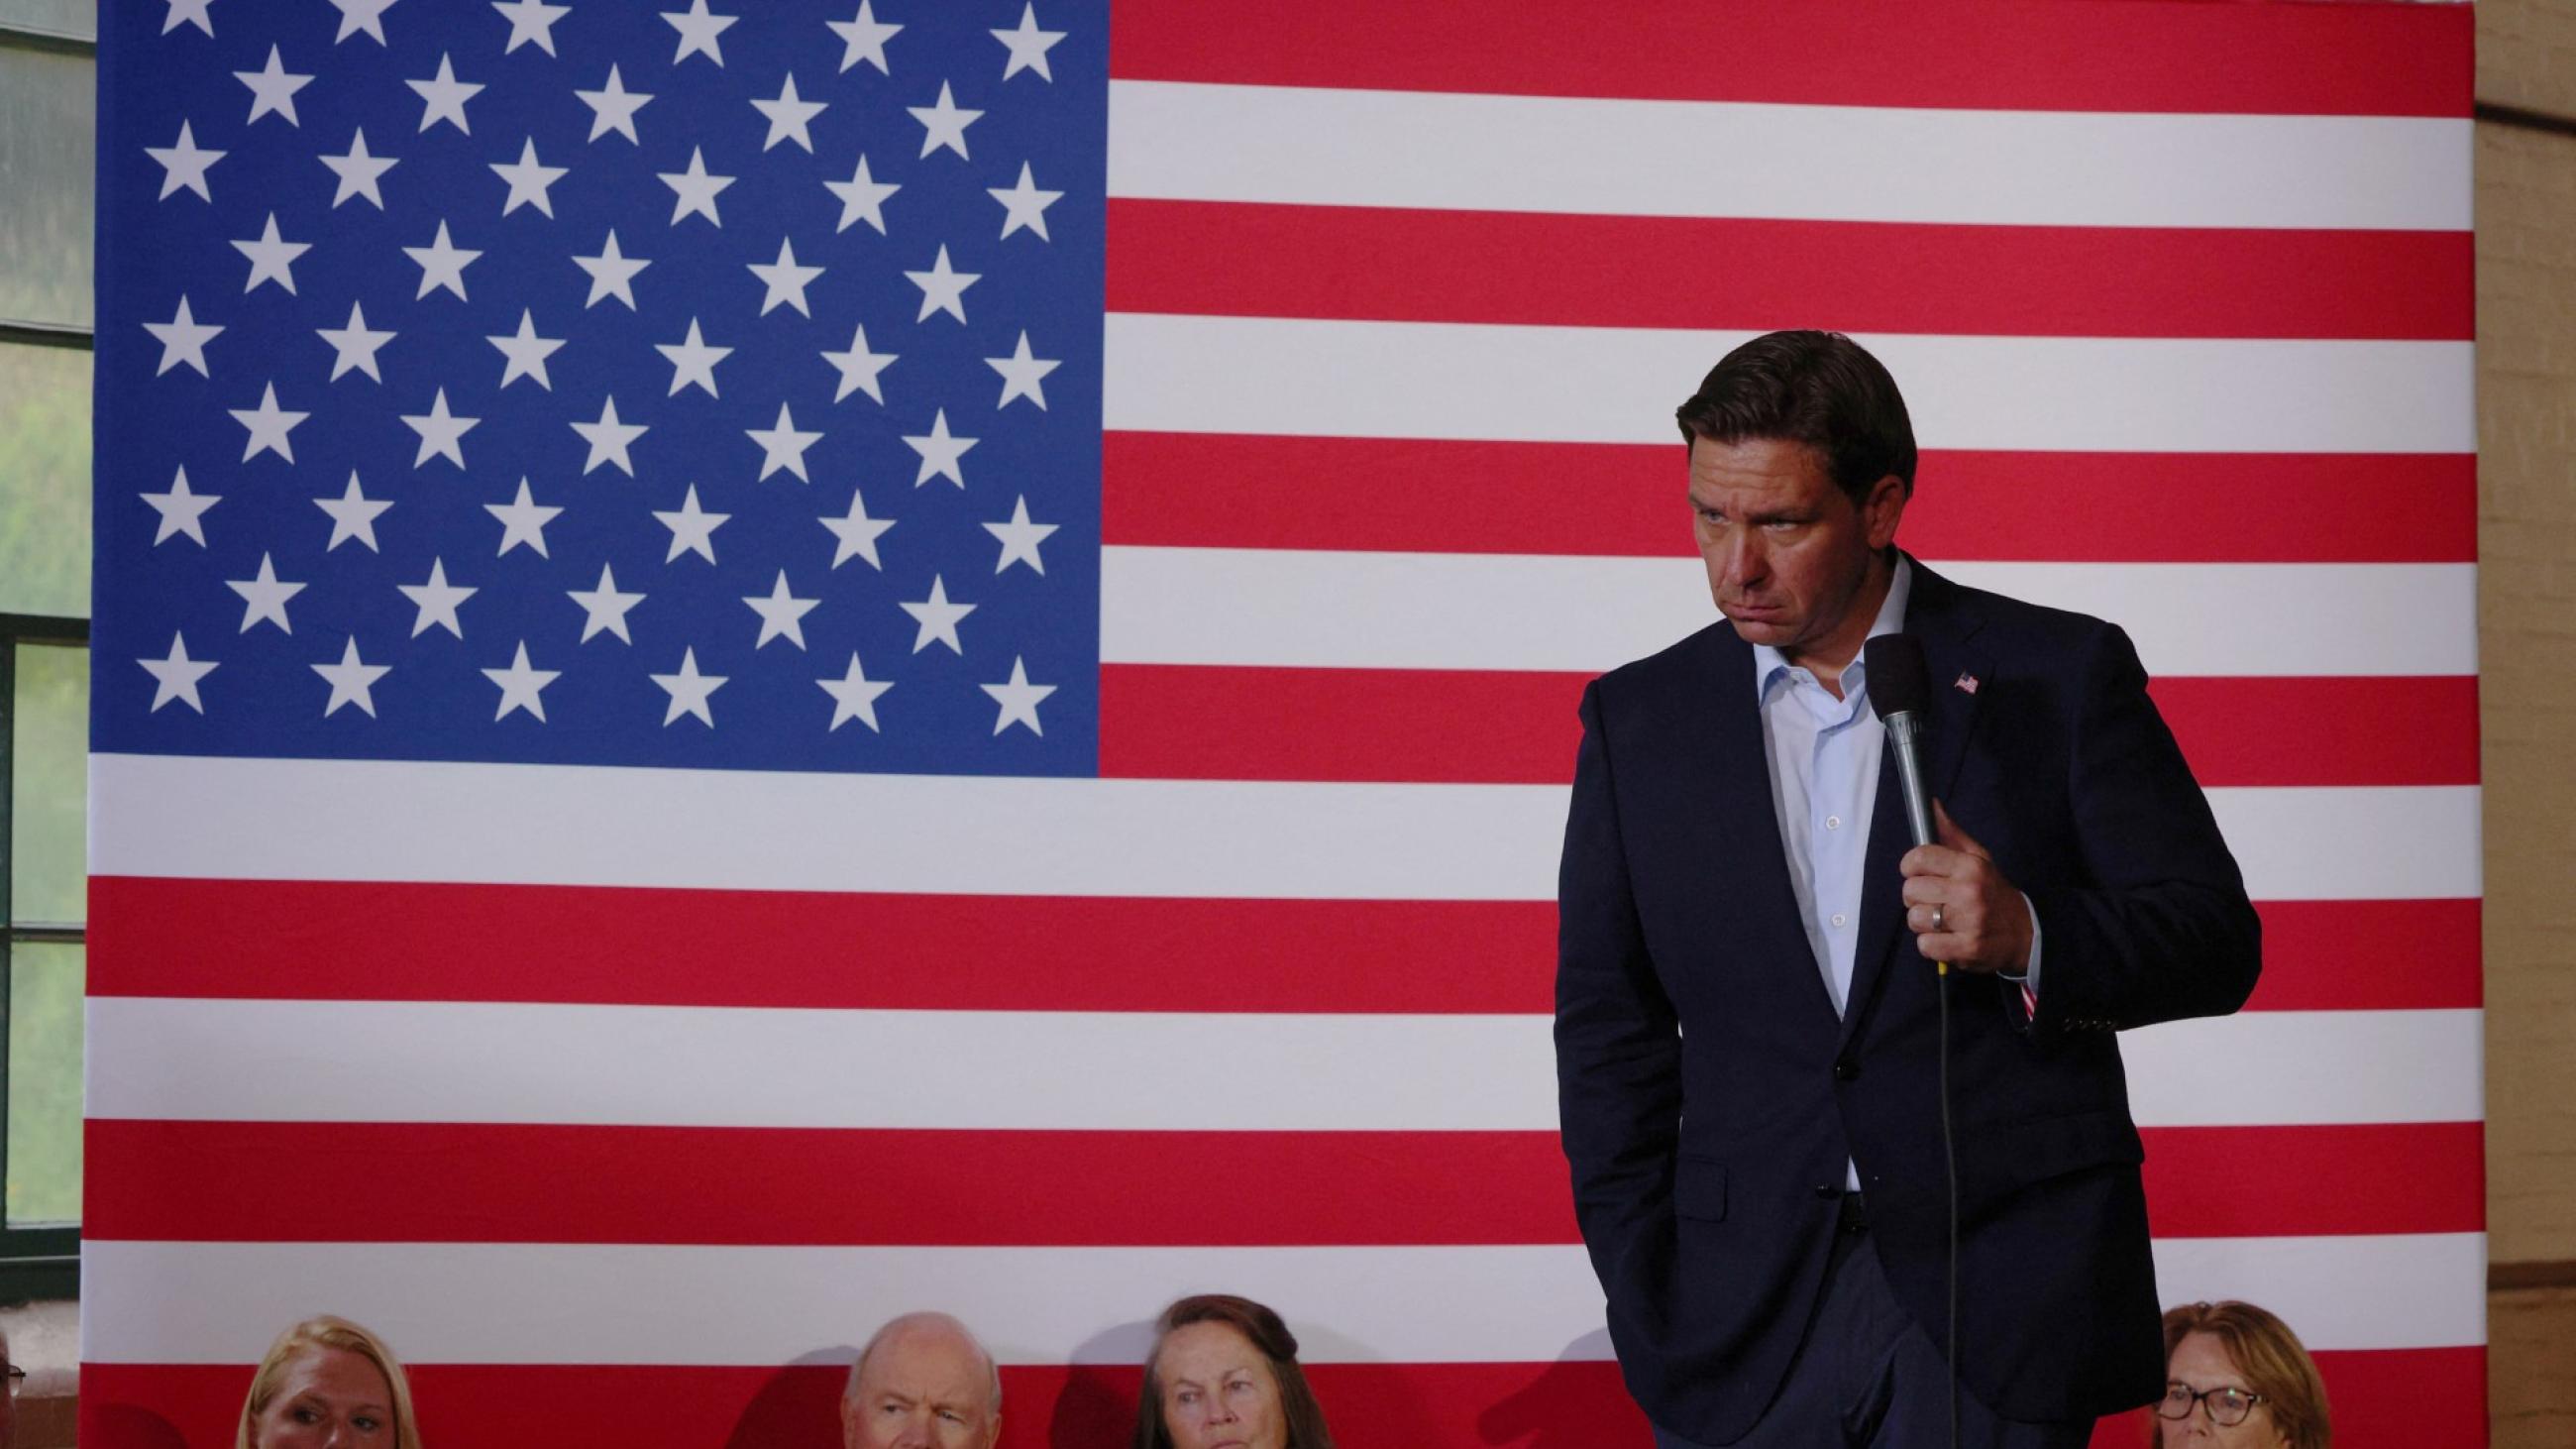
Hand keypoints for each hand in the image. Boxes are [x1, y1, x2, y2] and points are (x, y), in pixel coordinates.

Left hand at [1898, 801, 2033, 973]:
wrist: (2027, 934)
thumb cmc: (1994, 893)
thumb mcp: (1979, 859)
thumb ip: (1951, 835)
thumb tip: (1931, 805)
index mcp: (1970, 867)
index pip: (1918, 858)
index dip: (1910, 867)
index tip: (1918, 874)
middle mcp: (1968, 892)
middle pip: (1910, 890)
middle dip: (1916, 897)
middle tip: (1934, 901)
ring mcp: (1968, 922)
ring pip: (1914, 918)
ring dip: (1923, 923)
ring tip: (1941, 922)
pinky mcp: (1966, 948)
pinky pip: (1925, 946)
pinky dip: (1931, 946)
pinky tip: (1947, 940)